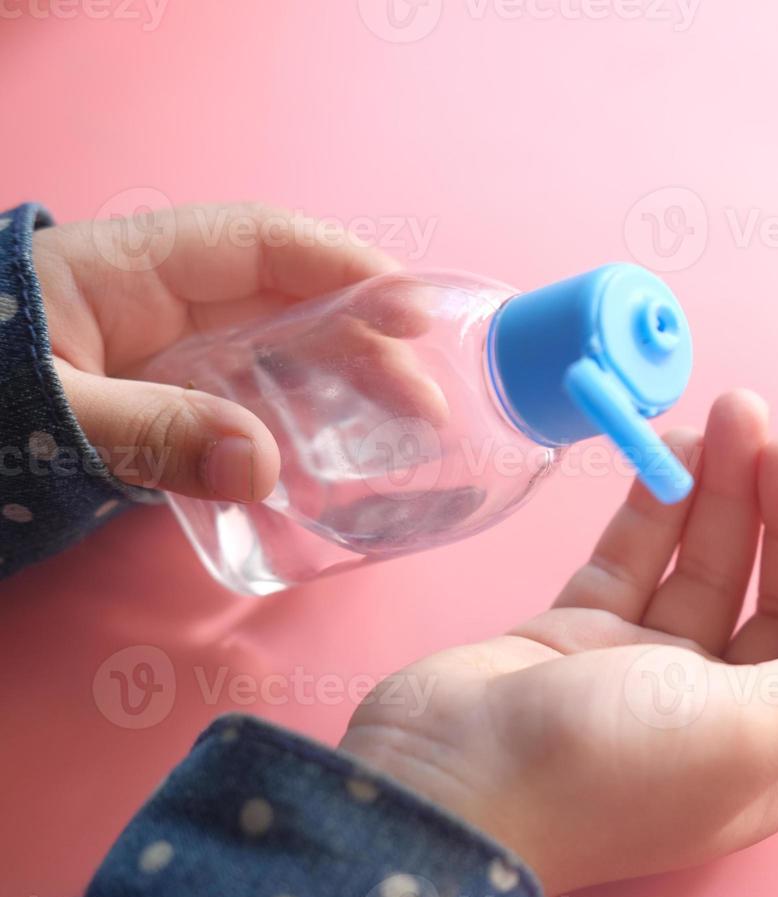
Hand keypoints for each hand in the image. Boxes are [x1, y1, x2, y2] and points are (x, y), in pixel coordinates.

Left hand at [34, 203, 398, 501]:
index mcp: (130, 267)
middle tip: (427, 403)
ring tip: (405, 432)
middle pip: (289, 301)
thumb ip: (150, 433)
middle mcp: (160, 301)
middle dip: (368, 342)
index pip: (261, 244)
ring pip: (277, 352)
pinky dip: (296, 423)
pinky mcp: (156, 402)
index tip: (412, 312)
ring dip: (346, 385)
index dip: (345, 269)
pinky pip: (245, 400)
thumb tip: (264, 468)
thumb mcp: (47, 407)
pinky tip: (333, 459)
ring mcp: (160, 352)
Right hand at [340, 390, 777, 896]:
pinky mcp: (583, 632)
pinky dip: (658, 504)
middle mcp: (720, 706)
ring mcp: (647, 667)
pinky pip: (638, 556)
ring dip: (725, 489)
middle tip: (777, 433)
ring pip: (708, 562)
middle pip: (776, 590)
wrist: (440, 787)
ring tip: (733, 412)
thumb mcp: (742, 731)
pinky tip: (675, 449)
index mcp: (774, 743)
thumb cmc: (602, 771)